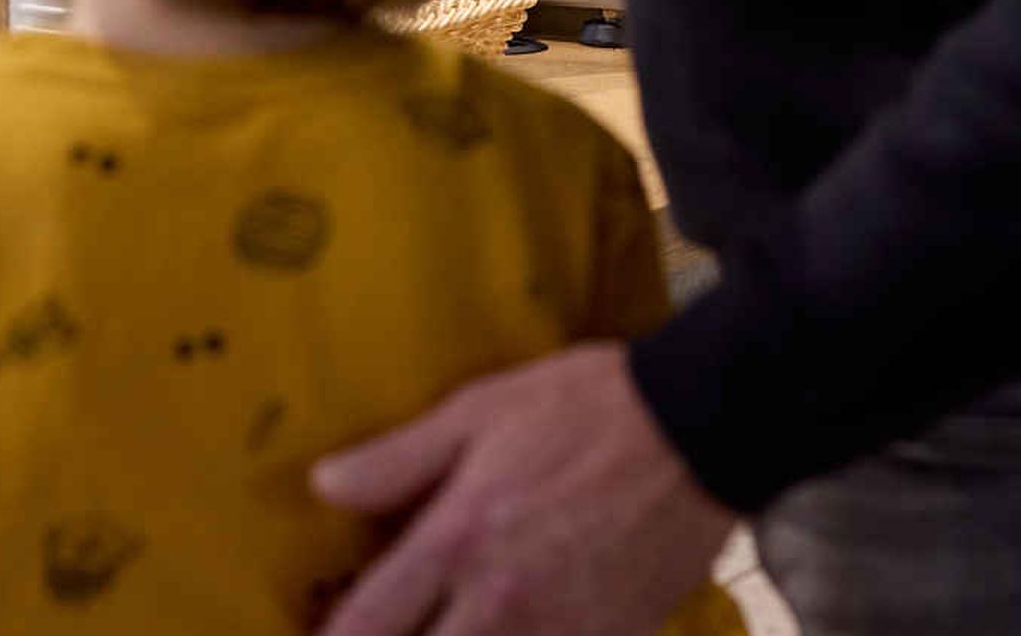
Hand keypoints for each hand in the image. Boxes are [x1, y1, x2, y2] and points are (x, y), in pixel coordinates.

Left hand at [312, 343, 734, 635]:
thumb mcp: (478, 410)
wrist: (699, 427)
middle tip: (400, 624)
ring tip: (454, 625)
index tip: (320, 633)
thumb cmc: (582, 407)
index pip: (368, 621)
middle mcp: (502, 600)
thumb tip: (322, 486)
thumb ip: (397, 459)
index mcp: (457, 538)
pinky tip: (513, 627)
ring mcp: (563, 631)